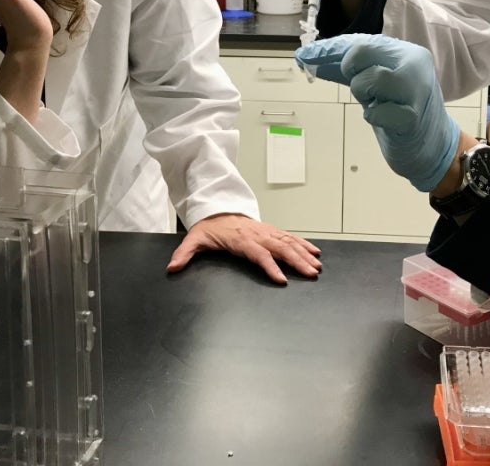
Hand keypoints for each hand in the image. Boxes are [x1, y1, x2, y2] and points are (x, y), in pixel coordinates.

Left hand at [166, 214, 322, 284]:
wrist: (217, 210)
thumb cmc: (209, 227)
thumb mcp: (194, 239)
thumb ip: (184, 254)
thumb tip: (172, 267)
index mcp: (241, 239)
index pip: (258, 253)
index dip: (270, 266)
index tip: (281, 279)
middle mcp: (257, 234)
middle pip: (280, 248)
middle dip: (296, 261)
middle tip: (310, 273)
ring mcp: (266, 231)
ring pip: (288, 242)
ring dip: (304, 254)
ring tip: (317, 266)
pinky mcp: (271, 231)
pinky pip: (290, 237)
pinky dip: (303, 244)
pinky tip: (315, 252)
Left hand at [295, 34, 459, 192]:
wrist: (433, 146)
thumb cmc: (398, 108)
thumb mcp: (375, 80)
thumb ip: (344, 66)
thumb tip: (304, 56)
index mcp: (406, 51)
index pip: (359, 42)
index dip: (327, 52)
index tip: (304, 58)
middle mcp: (415, 64)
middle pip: (361, 52)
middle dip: (352, 73)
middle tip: (366, 89)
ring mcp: (416, 91)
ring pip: (368, 80)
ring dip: (363, 94)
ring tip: (377, 102)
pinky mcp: (412, 118)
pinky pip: (375, 113)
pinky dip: (373, 116)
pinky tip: (384, 119)